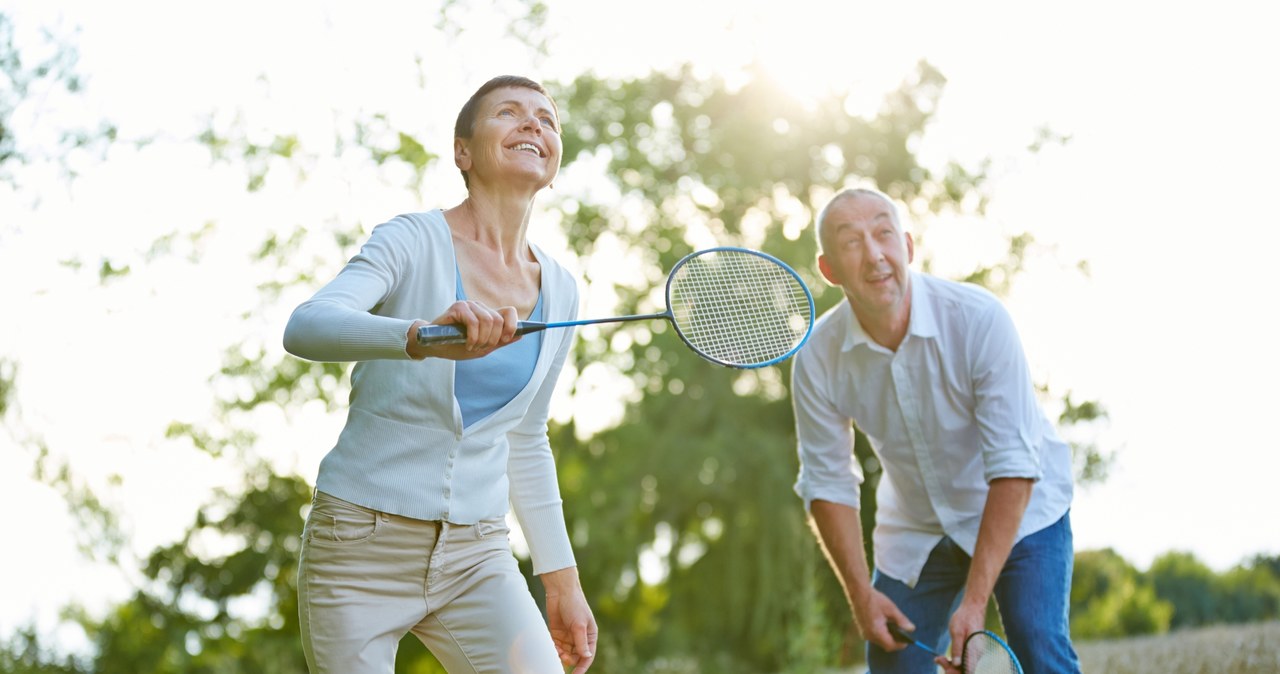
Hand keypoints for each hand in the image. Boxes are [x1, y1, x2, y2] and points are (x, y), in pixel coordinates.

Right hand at [405, 301, 519, 359]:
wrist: (434, 346)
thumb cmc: (457, 345)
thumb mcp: (483, 347)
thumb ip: (500, 341)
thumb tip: (521, 335)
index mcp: (488, 314)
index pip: (509, 312)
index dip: (512, 325)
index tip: (505, 339)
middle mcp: (480, 307)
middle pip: (499, 320)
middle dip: (492, 338)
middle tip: (481, 347)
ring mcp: (469, 305)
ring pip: (488, 321)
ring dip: (481, 339)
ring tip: (472, 346)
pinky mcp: (458, 307)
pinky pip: (474, 322)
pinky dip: (472, 337)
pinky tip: (467, 343)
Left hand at [543, 569, 596, 672]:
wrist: (560, 590)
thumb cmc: (575, 605)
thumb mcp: (579, 625)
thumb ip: (581, 642)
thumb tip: (586, 657)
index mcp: (590, 635)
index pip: (587, 656)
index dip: (582, 667)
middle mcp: (579, 637)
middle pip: (575, 657)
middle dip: (569, 660)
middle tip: (562, 656)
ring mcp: (568, 636)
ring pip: (564, 653)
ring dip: (560, 654)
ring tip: (556, 650)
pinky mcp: (557, 633)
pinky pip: (555, 646)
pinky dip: (553, 649)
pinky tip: (552, 646)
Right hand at [853, 589, 913, 651]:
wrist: (858, 593)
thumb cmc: (875, 600)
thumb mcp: (891, 609)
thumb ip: (901, 620)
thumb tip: (911, 629)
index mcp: (877, 632)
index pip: (890, 646)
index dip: (900, 645)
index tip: (906, 640)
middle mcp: (869, 635)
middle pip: (885, 645)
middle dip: (894, 640)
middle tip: (901, 631)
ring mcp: (864, 633)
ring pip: (879, 641)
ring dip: (887, 636)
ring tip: (893, 625)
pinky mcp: (862, 629)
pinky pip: (874, 636)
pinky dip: (881, 633)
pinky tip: (884, 623)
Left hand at [936, 600, 985, 671]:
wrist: (973, 607)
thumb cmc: (965, 617)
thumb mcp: (957, 632)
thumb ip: (957, 648)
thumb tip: (956, 664)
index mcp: (974, 651)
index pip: (967, 671)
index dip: (956, 672)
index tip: (946, 665)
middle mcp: (976, 655)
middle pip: (964, 671)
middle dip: (950, 669)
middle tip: (938, 659)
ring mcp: (974, 653)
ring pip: (962, 667)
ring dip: (950, 665)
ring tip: (938, 658)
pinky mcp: (971, 651)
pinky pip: (963, 661)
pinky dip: (953, 661)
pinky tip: (943, 658)